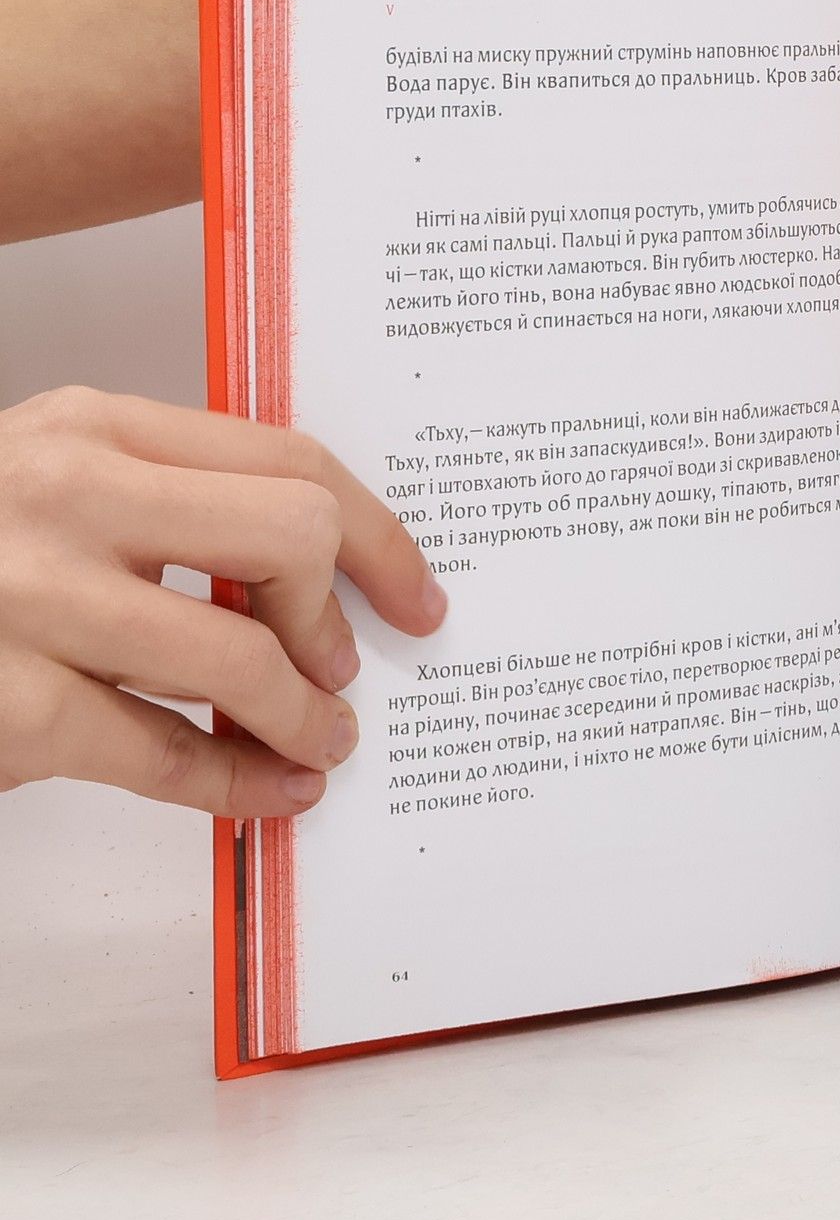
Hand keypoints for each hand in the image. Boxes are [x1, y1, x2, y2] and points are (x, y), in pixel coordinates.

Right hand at [0, 388, 445, 816]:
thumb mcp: (52, 488)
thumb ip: (166, 502)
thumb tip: (317, 574)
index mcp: (90, 427)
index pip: (288, 459)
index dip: (380, 536)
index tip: (418, 595)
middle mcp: (63, 493)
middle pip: (292, 536)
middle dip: (335, 615)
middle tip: (338, 667)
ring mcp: (27, 597)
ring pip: (243, 654)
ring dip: (304, 715)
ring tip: (320, 740)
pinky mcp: (6, 704)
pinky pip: (166, 752)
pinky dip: (239, 783)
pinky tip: (271, 792)